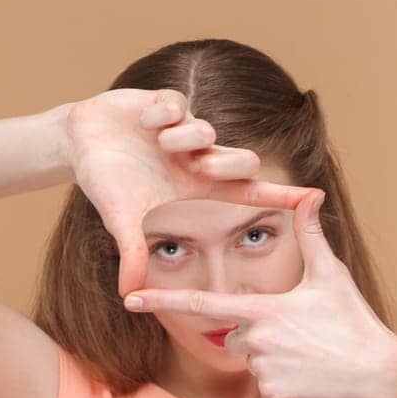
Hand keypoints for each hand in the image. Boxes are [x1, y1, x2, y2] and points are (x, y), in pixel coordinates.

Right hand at [66, 88, 313, 297]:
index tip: (315, 198)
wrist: (81, 145)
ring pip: (207, 130)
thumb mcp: (121, 221)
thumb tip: (127, 295)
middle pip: (242, 160)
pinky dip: (161, 115)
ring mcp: (185, 130)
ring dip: (184, 138)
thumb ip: (132, 252)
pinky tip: (144, 123)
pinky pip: (178, 105)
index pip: (249, 193)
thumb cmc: (108, 184)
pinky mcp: (167, 103)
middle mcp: (199, 158)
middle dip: (226, 162)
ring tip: (159, 144)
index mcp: (197, 188)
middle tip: (199, 167)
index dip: (282, 195)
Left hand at [121, 189, 396, 397]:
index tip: (131, 300)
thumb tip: (309, 195)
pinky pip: (266, 385)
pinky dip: (285, 381)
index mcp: (264, 308)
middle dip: (260, 334)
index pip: (204, 305)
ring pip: (251, 360)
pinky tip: (311, 375)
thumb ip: (311, 236)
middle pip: (236, 335)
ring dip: (275, 357)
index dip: (163, 302)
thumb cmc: (353, 321)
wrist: (378, 371)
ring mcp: (264, 368)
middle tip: (301, 334)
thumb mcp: (331, 276)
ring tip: (310, 353)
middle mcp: (257, 338)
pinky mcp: (273, 393)